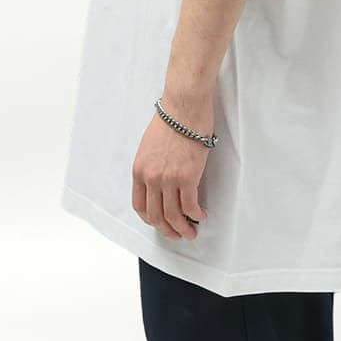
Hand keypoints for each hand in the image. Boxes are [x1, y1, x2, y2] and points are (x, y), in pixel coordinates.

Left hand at [132, 96, 212, 239]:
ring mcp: (168, 179)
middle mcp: (151, 178)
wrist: (184, 106)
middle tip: (177, 234)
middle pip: (156, 216)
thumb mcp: (149, 145)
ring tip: (191, 231)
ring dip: (183, 228)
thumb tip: (161, 181)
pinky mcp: (187, 177)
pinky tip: (201, 214)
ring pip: (173, 216)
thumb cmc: (171, 119)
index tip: (160, 223)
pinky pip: (190, 206)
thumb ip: (152, 166)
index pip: (140, 206)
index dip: (150, 220)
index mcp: (139, 170)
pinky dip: (196, 215)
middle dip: (167, 230)